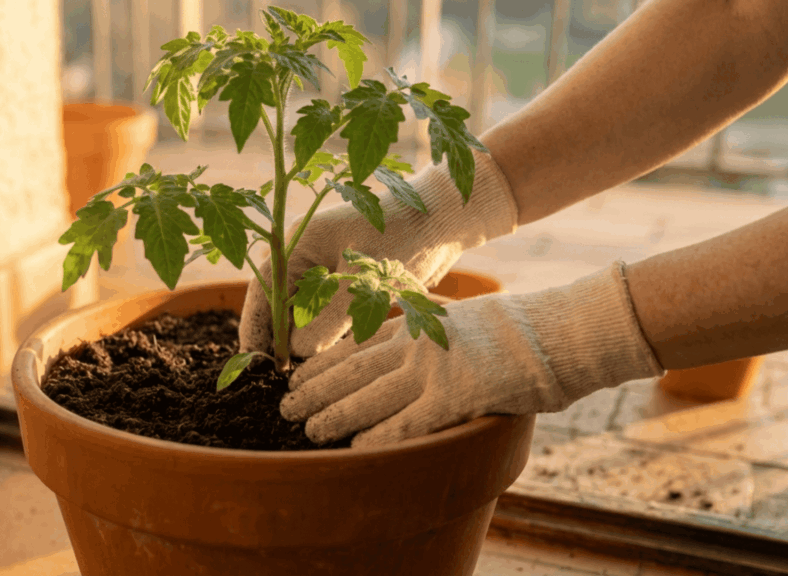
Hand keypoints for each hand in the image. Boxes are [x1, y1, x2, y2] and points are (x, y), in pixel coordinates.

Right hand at [239, 150, 517, 357]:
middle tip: (280, 380)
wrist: (444, 219)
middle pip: (280, 308)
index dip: (255, 329)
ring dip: (302, 343)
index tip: (253, 365)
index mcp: (299, 245)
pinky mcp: (348, 288)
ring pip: (304, 317)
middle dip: (279, 342)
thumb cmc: (404, 237)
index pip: (263, 292)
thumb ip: (327, 318)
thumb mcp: (364, 280)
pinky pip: (327, 318)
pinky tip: (327, 363)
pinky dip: (325, 338)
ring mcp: (327, 274)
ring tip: (300, 378)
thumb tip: (295, 353)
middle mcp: (307, 260)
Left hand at [280, 262, 663, 446]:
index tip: (296, 377)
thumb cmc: (512, 327)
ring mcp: (433, 369)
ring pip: (368, 397)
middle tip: (286, 409)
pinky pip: (407, 424)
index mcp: (414, 323)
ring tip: (310, 432)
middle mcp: (414, 344)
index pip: (353, 345)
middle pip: (350, 371)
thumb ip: (424, 322)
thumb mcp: (456, 313)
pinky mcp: (455, 397)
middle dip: (314, 391)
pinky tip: (358, 452)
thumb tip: (404, 325)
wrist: (557, 331)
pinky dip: (379, 439)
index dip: (321, 364)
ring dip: (334, 416)